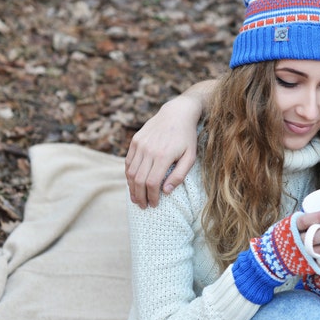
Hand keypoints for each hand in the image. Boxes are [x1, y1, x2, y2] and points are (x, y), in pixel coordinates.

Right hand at [125, 93, 202, 207]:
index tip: (154, 205)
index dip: (151, 196)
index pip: (152, 183)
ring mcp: (140, 144)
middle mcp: (149, 150)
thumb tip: (166, 191)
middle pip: (139, 180)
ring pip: (131, 172)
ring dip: (132, 188)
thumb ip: (179, 175)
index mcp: (163, 156)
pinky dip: (129, 175)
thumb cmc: (187, 137)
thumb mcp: (190, 156)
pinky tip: (132, 183)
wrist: (177, 113)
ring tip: (136, 198)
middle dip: (140, 196)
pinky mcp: (135, 141)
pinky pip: (128, 162)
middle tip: (143, 206)